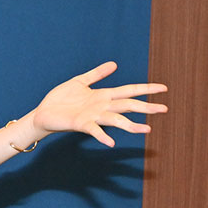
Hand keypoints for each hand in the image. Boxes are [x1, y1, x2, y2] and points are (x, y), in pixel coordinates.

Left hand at [25, 62, 166, 147]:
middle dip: (146, 107)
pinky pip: (94, 130)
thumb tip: (115, 64)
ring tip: (147, 129)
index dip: (146, 89)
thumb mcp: (79, 82)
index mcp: (103, 95)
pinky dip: (102, 136)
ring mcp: (92, 116)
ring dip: (131, 125)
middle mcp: (102, 107)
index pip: (130, 91)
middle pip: (128, 105)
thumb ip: (97, 74)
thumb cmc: (60, 99)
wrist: (42, 113)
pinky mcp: (80, 124)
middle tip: (165, 109)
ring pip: (116, 119)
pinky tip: (111, 143)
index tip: (164, 88)